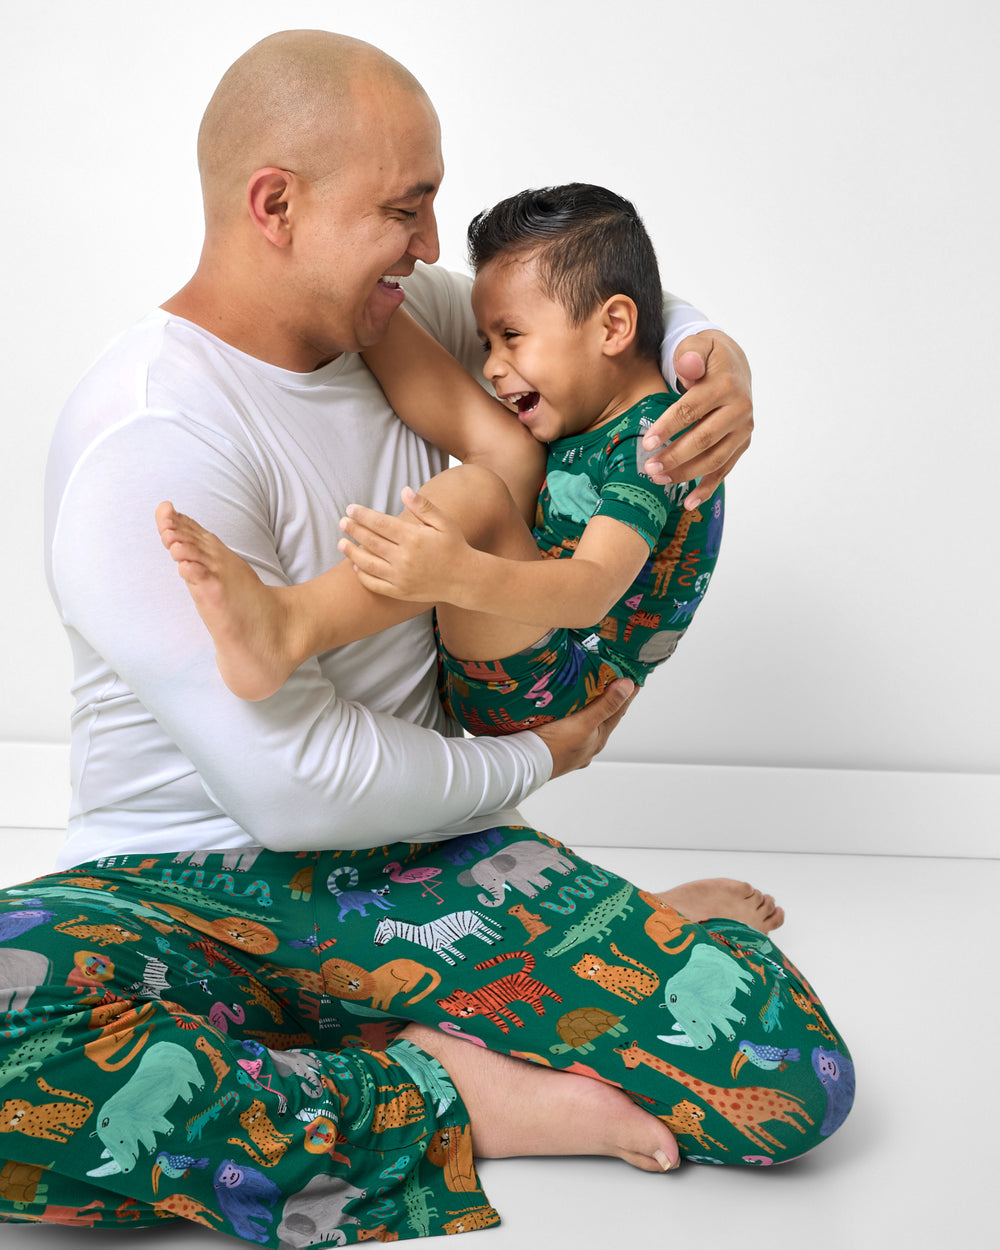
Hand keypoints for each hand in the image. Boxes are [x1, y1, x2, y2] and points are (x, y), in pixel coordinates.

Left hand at [338, 487, 468, 602]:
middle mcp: (404, 559)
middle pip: (370, 541)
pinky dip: (362, 575)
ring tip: (341, 542)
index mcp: (414, 538)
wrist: (465, 580)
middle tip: (342, 522)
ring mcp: (401, 578)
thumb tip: (404, 490)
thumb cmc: (455, 547)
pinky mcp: (400, 592)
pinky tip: (356, 566)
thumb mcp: (444, 523)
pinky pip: (375, 584)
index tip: (351, 508)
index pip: (380, 523)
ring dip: (351, 552)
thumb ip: (423, 506)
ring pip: (367, 564)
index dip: (362, 515)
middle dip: (353, 530)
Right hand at [530, 678, 635, 778]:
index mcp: (598, 738)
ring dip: (586, 709)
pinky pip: (566, 728)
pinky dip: (569, 717)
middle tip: (611, 680)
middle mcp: (587, 746)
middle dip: (607, 700)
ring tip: (585, 693)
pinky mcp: (553, 747)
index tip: (634, 678)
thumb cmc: (554, 746)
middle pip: (602, 717)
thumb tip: (628, 686)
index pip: (618, 711)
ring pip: (583, 723)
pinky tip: (562, 713)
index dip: (627, 694)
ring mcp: (570, 748)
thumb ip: (606, 705)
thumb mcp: (584, 723)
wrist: (523, 763)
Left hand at [642, 330, 752, 508]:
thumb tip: (688, 367)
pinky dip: (708, 488)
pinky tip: (689, 503)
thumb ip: (690, 354)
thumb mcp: (699, 344)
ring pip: (714, 459)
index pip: (692, 409)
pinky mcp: (742, 444)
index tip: (647, 442)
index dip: (668, 426)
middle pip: (704, 439)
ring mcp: (743, 430)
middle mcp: (740, 409)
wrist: (734, 363)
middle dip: (675, 456)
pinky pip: (725, 470)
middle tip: (648, 467)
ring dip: (686, 474)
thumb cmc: (707, 356)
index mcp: (726, 385)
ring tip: (658, 479)